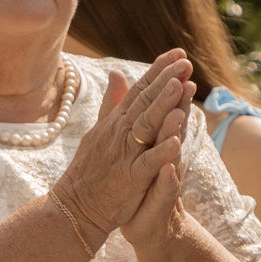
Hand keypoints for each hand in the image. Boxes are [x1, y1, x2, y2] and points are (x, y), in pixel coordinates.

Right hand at [52, 51, 192, 233]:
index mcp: (116, 122)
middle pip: (145, 102)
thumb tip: (117, 73)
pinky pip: (147, 163)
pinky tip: (176, 141)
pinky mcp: (129, 179)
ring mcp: (124, 155)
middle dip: (166, 80)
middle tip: (185, 60)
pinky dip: (161, 152)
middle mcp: (119, 133)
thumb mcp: (100, 130)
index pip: (139, 91)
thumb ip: (112, 102)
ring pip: (147, 126)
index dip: (158, 71)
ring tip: (181, 86)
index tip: (178, 53)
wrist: (75, 207)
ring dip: (164, 106)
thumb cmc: (91, 170)